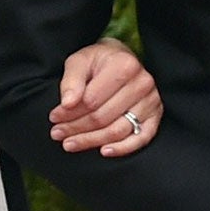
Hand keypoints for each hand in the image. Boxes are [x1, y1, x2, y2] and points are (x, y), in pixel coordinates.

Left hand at [50, 37, 162, 154]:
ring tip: (70, 144)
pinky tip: (103, 151)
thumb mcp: (79, 61)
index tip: (53, 117)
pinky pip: (141, 138)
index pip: (92, 100)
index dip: (70, 112)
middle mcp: (143, 83)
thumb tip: (67, 104)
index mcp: (124, 66)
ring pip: (119, 130)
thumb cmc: (98, 61)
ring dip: (92, 141)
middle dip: (77, 128)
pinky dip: (123, 148)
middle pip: (103, 117)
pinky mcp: (156, 116)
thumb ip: (72, 81)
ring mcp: (152, 101)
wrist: (121, 59)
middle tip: (57, 134)